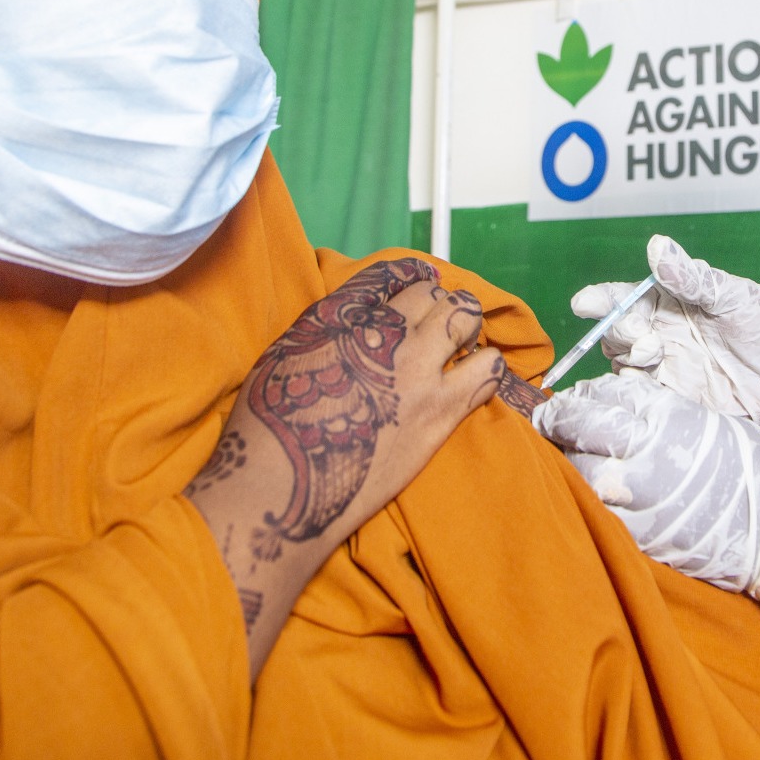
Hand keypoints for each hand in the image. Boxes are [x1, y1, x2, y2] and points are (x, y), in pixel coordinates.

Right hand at [185, 258, 505, 670]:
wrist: (286, 484)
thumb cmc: (272, 422)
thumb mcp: (288, 351)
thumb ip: (328, 324)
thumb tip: (361, 313)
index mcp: (342, 314)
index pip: (390, 276)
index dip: (407, 282)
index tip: (413, 294)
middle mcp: (383, 332)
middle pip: (432, 293)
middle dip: (439, 303)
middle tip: (438, 323)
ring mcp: (417, 370)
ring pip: (466, 319)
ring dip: (466, 326)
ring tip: (462, 344)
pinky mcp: (440, 411)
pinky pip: (487, 371)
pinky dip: (487, 365)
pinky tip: (476, 374)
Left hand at [532, 371, 759, 595]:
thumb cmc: (748, 465)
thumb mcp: (701, 418)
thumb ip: (652, 410)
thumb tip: (604, 402)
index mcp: (667, 417)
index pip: (601, 397)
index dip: (576, 398)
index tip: (564, 402)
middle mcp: (650, 453)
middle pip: (581, 431)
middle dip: (559, 426)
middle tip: (549, 426)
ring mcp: (644, 499)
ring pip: (581, 476)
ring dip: (568, 466)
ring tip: (568, 462)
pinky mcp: (645, 537)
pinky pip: (600, 516)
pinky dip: (588, 504)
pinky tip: (587, 497)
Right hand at [570, 235, 759, 452]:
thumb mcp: (734, 296)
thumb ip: (693, 277)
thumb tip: (657, 245)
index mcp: (668, 302)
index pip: (622, 298)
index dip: (600, 299)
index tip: (585, 303)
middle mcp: (659, 333)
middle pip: (615, 332)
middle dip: (618, 331)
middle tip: (645, 337)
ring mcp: (665, 368)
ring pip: (622, 364)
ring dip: (627, 358)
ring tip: (655, 354)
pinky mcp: (674, 400)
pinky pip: (640, 397)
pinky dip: (633, 392)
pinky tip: (647, 386)